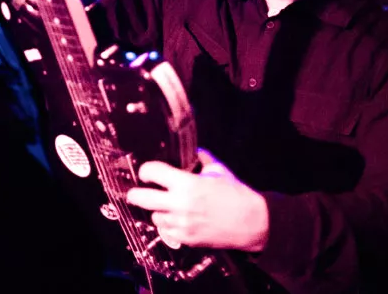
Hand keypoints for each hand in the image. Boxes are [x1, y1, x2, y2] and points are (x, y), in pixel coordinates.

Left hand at [124, 149, 268, 251]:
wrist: (253, 223)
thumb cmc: (237, 195)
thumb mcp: (219, 171)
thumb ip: (202, 158)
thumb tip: (194, 150)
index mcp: (187, 183)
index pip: (152, 172)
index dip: (146, 170)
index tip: (146, 172)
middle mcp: (180, 204)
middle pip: (141, 198)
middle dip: (135, 194)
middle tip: (134, 192)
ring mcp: (181, 223)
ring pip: (154, 216)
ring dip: (157, 210)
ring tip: (165, 206)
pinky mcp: (186, 239)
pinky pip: (166, 231)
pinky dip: (168, 225)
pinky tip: (176, 219)